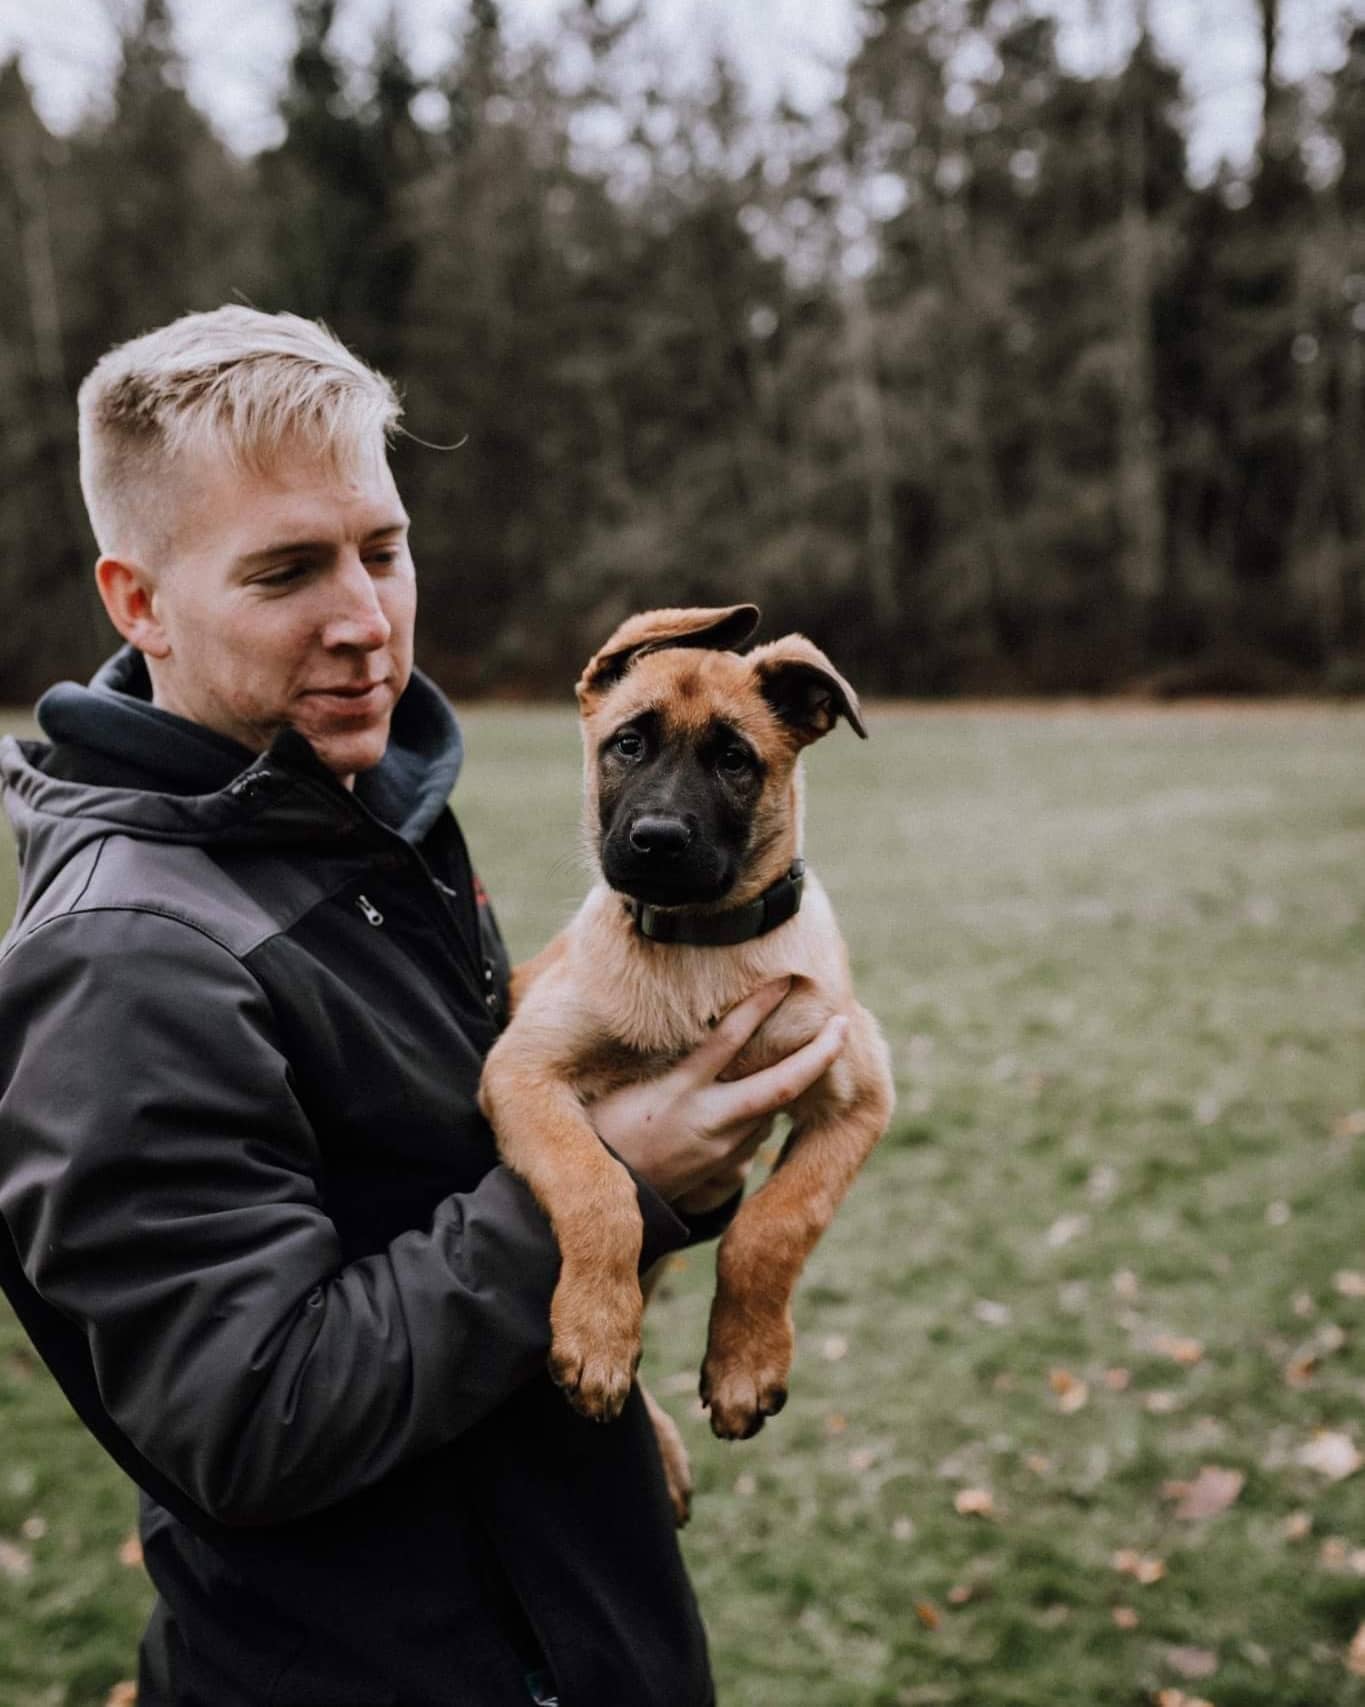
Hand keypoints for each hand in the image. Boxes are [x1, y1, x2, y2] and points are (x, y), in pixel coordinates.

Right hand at [588, 978, 848, 1210]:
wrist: (608, 1201)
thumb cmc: (606, 1129)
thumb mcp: (626, 1086)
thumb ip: (668, 1059)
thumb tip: (708, 1024)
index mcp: (678, 1093)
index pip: (727, 1040)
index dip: (759, 1006)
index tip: (785, 979)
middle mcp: (709, 1121)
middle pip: (779, 1087)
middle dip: (817, 1055)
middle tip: (844, 1024)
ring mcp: (723, 1148)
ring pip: (772, 1106)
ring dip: (793, 1077)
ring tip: (817, 1044)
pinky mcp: (727, 1166)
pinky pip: (757, 1128)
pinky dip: (765, 1104)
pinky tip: (768, 1086)